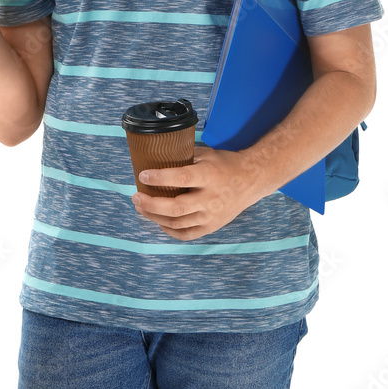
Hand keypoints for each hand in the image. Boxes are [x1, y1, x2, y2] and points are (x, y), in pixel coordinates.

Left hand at [131, 145, 265, 239]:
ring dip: (155, 217)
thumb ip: (184, 157)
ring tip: (140, 207)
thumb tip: (156, 156)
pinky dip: (169, 230)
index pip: (181, 179)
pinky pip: (186, 234)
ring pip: (177, 222)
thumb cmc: (225, 164)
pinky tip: (159, 222)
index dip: (160, 178)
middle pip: (176, 207)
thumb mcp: (207, 154)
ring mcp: (211, 216)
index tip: (143, 175)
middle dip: (151, 204)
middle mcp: (211, 198)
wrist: (252, 180)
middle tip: (135, 196)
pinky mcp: (212, 227)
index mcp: (210, 176)